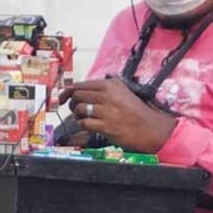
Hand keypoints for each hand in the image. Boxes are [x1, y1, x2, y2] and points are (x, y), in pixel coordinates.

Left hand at [58, 77, 176, 152]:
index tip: (62, 97)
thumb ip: (103, 89)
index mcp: (110, 85)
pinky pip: (83, 123)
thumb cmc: (136, 111)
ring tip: (85, 118)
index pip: (80, 84)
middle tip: (75, 109)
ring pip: (78, 109)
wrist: (151, 128)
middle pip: (76, 95)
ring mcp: (106, 111)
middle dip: (72, 103)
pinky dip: (83, 125)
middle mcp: (107, 95)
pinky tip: (90, 126)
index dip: (67, 91)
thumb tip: (79, 90)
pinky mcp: (105, 126)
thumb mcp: (122, 92)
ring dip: (77, 115)